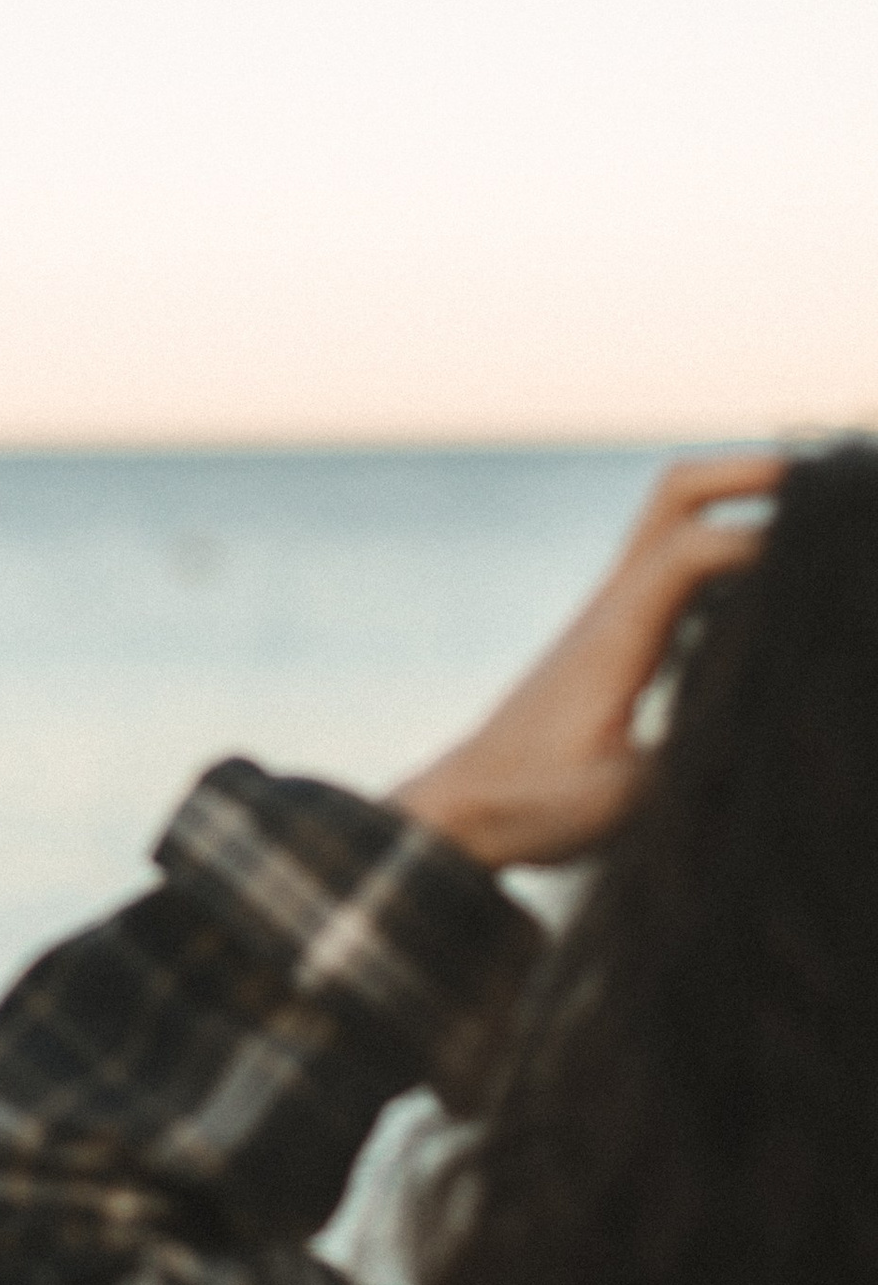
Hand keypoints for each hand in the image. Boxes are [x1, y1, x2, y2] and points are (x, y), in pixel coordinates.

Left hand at [391, 450, 782, 869]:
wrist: (458, 810)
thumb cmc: (529, 808)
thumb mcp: (616, 802)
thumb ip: (688, 765)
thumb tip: (759, 738)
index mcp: (614, 637)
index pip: (691, 551)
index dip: (762, 543)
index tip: (824, 565)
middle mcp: (612, 607)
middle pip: (677, 495)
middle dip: (751, 474)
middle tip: (827, 489)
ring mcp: (610, 613)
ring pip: (673, 518)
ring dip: (740, 499)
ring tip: (817, 521)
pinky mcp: (613, 635)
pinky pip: (674, 561)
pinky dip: (725, 545)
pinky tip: (770, 577)